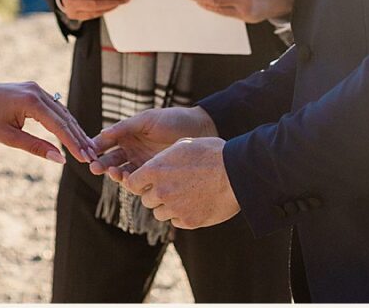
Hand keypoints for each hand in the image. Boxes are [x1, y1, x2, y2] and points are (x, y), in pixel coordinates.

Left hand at [0, 80, 96, 165]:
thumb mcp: (8, 137)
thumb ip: (35, 147)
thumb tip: (59, 159)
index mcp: (31, 102)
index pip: (59, 125)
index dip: (73, 143)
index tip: (85, 158)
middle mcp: (38, 92)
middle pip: (65, 118)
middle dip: (79, 138)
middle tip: (92, 157)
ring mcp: (38, 89)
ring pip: (63, 112)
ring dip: (75, 131)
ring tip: (87, 149)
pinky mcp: (36, 91)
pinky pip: (56, 108)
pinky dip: (65, 122)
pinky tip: (73, 135)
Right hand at [87, 105, 214, 176]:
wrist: (199, 130)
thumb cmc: (172, 119)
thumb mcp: (147, 119)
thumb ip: (125, 127)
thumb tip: (103, 133)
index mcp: (126, 133)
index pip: (106, 142)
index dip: (95, 147)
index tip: (87, 152)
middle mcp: (130, 149)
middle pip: (110, 159)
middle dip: (101, 163)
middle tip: (95, 167)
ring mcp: (140, 162)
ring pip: (121, 171)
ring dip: (113, 173)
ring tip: (112, 172)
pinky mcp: (152, 174)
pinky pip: (137, 180)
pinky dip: (130, 181)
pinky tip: (127, 180)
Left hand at [121, 137, 240, 228]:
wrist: (236, 173)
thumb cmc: (212, 154)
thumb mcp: (184, 145)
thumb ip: (165, 157)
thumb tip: (158, 163)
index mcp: (155, 170)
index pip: (132, 183)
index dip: (138, 183)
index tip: (146, 182)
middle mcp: (161, 191)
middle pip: (146, 200)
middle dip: (155, 195)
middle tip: (172, 187)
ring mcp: (174, 208)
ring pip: (160, 213)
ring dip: (168, 207)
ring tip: (186, 196)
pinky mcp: (189, 221)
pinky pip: (177, 221)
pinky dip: (183, 215)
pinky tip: (196, 204)